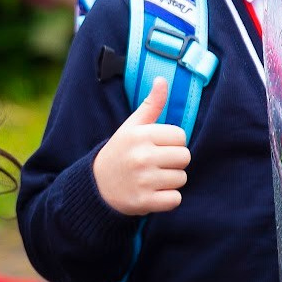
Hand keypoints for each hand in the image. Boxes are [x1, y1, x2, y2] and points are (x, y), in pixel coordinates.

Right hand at [93, 76, 190, 214]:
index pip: (180, 136)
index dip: (172, 143)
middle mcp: (142, 157)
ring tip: (152, 179)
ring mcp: (143, 181)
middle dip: (174, 162)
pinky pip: (175, 200)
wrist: (97, 186)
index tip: (157, 147)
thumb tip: (162, 80)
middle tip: (156, 164)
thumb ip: (150, 105)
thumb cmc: (120, 152)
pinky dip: (167, 199)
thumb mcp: (131, 126)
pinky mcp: (144, 202)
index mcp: (140, 135)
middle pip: (185, 157)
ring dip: (171, 181)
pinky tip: (153, 193)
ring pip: (181, 179)